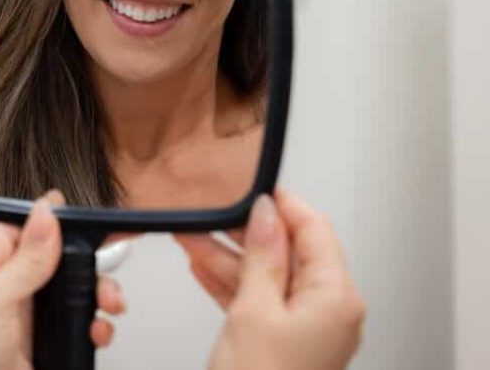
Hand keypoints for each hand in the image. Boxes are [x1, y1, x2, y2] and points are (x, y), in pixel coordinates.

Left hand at [0, 190, 125, 369]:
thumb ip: (26, 259)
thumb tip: (46, 213)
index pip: (22, 225)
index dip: (54, 222)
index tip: (85, 220)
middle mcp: (3, 283)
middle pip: (55, 256)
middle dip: (85, 263)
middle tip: (101, 273)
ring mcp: (24, 314)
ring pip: (71, 289)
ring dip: (96, 294)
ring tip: (109, 304)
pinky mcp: (42, 341)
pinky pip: (76, 322)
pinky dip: (93, 324)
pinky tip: (96, 330)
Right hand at [175, 190, 365, 369]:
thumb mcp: (254, 308)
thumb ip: (262, 255)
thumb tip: (266, 214)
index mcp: (336, 297)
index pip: (315, 231)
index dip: (284, 205)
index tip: (253, 186)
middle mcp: (328, 310)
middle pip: (288, 253)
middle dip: (244, 233)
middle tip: (211, 213)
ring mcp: (305, 327)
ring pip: (266, 276)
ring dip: (228, 257)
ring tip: (191, 237)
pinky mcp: (282, 342)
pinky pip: (257, 300)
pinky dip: (230, 284)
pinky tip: (201, 267)